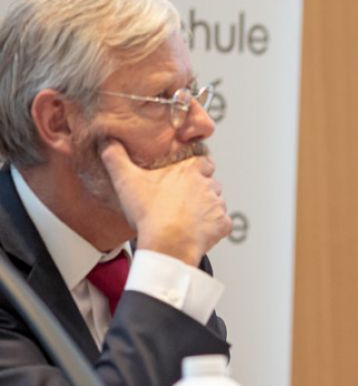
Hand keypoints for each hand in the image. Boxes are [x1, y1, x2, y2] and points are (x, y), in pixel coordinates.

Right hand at [101, 141, 230, 265]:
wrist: (167, 243)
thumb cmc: (149, 213)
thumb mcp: (126, 180)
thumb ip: (116, 158)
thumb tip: (108, 142)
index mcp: (189, 169)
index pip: (203, 160)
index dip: (196, 167)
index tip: (185, 176)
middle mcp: (208, 184)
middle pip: (210, 182)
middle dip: (200, 190)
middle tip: (181, 201)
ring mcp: (218, 205)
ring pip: (216, 203)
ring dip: (206, 209)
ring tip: (185, 219)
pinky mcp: (222, 224)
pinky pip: (221, 224)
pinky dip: (212, 228)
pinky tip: (195, 232)